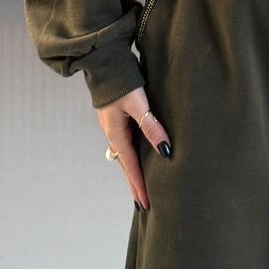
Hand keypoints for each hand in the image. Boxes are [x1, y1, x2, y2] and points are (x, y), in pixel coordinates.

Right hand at [98, 84, 170, 211]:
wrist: (103, 64)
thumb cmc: (121, 82)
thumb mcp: (138, 104)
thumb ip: (151, 126)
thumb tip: (165, 151)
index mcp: (117, 134)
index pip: (131, 167)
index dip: (139, 186)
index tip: (145, 204)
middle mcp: (114, 134)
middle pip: (126, 165)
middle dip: (135, 184)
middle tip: (143, 204)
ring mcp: (114, 127)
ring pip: (126, 156)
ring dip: (133, 171)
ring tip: (141, 186)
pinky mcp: (117, 119)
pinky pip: (126, 144)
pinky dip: (132, 157)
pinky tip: (138, 157)